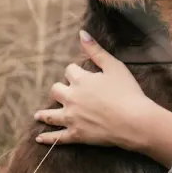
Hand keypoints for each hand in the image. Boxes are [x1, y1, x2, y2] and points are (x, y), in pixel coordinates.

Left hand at [33, 30, 154, 149]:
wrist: (133, 120)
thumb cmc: (127, 91)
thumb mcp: (114, 66)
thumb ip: (96, 50)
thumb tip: (81, 33)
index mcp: (80, 80)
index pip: (69, 71)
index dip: (75, 72)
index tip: (81, 75)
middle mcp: (71, 98)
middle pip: (56, 90)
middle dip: (59, 89)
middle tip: (63, 92)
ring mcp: (72, 118)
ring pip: (51, 115)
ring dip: (44, 114)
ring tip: (38, 115)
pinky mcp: (76, 135)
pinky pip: (57, 138)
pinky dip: (47, 138)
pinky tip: (39, 138)